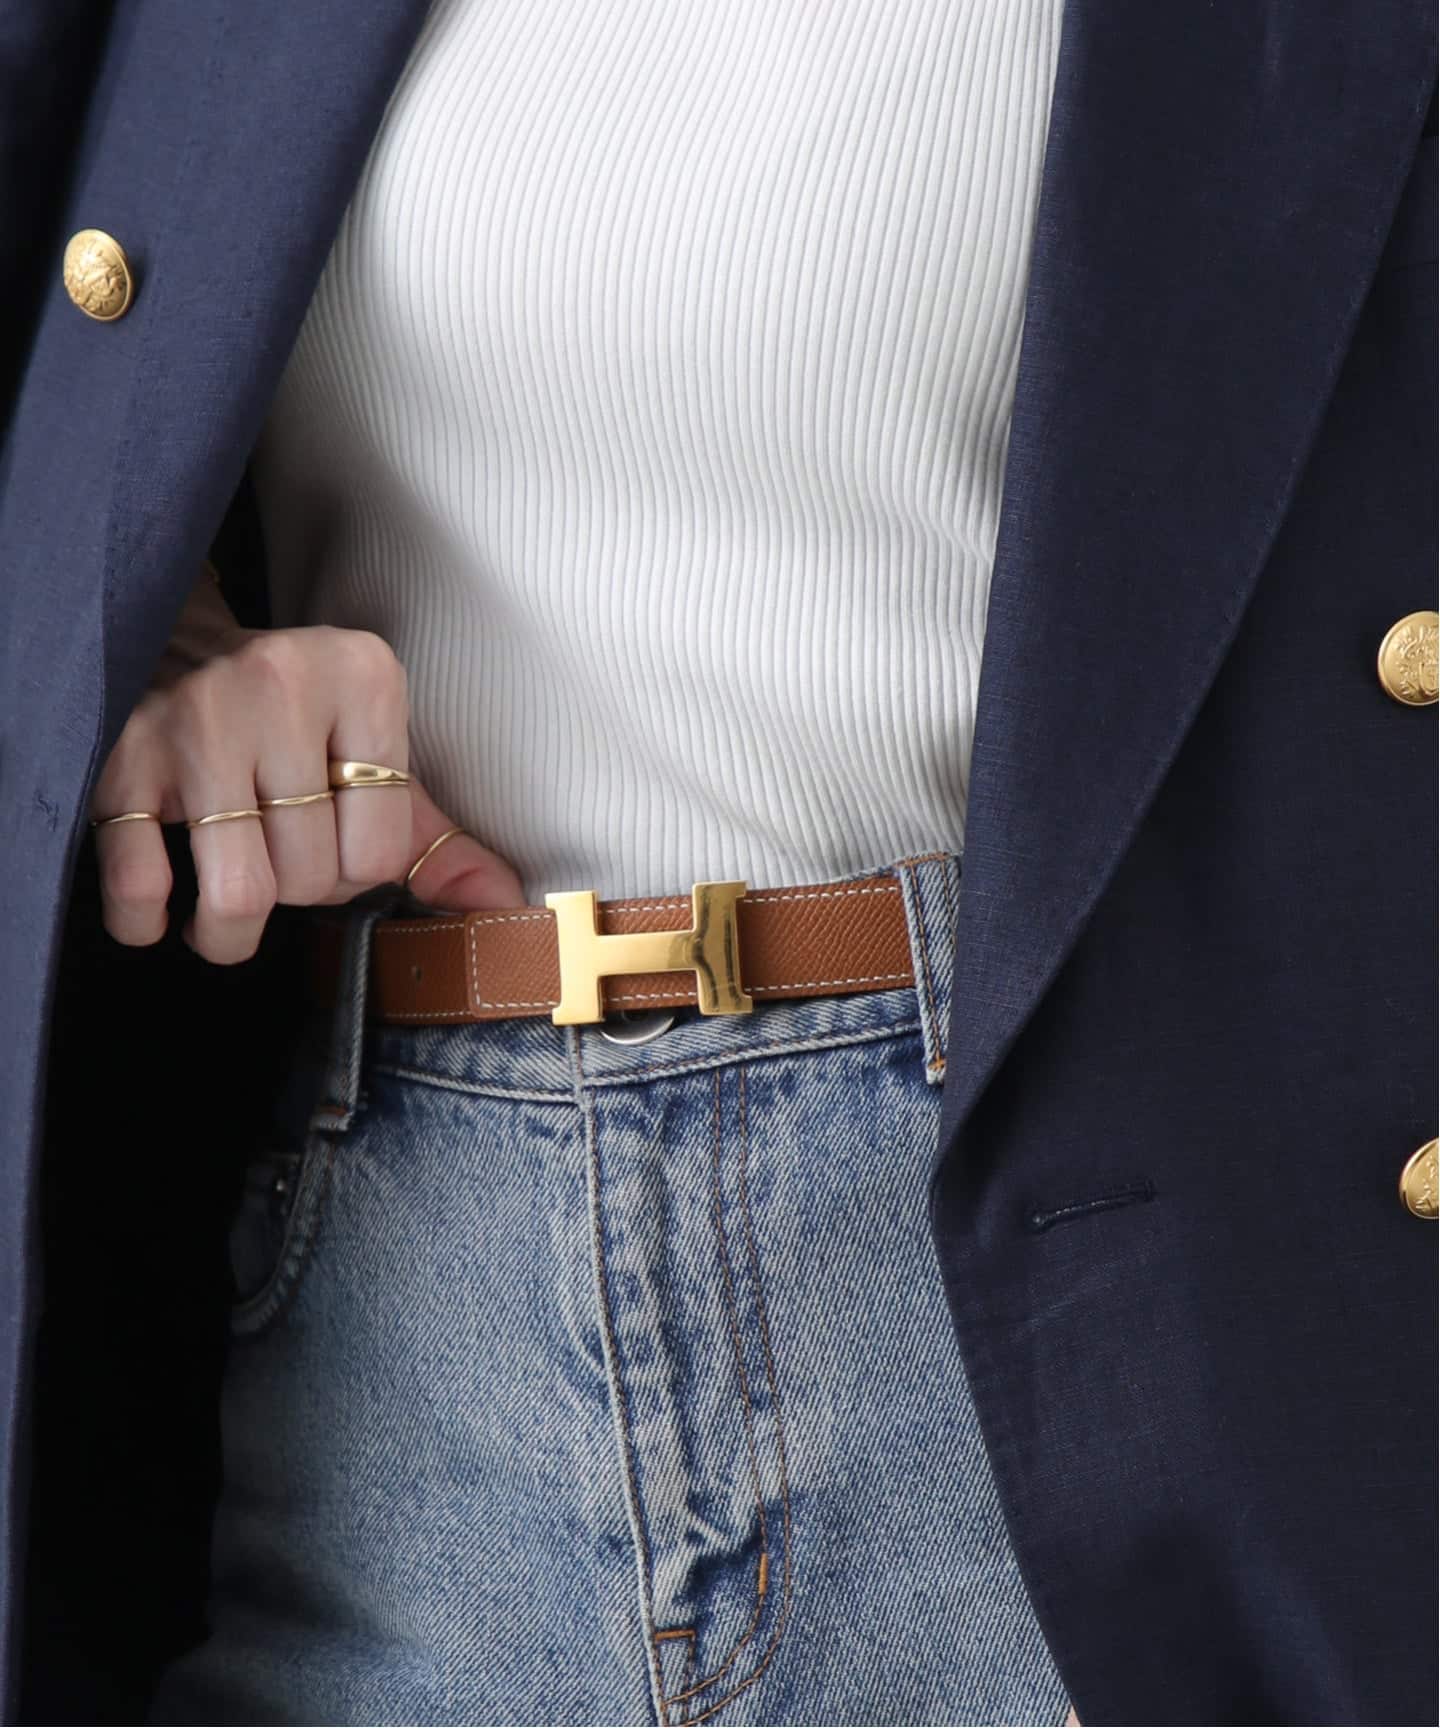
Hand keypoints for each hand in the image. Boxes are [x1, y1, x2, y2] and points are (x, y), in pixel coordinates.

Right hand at [89, 567, 524, 961]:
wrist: (173, 639)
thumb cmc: (292, 718)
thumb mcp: (374, 753)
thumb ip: (436, 836)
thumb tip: (505, 909)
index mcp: (363, 678)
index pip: (382, 850)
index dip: (354, 873)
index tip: (330, 847)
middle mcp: (282, 685)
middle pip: (311, 876)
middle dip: (294, 895)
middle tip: (274, 863)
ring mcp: (196, 719)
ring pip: (240, 894)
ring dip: (228, 933)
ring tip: (225, 918)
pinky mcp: (120, 756)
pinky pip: (139, 885)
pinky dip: (145, 923)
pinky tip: (158, 912)